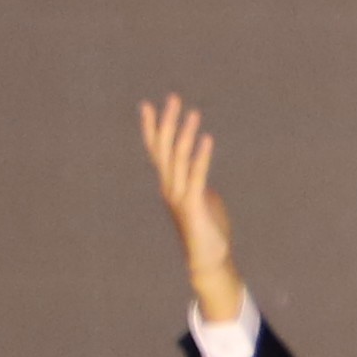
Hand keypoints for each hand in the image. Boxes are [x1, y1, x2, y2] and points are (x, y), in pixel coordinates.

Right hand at [137, 96, 241, 325]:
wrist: (208, 259)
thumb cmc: (206, 229)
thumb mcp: (203, 199)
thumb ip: (198, 182)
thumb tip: (199, 170)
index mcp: (170, 184)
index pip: (157, 150)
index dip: (152, 127)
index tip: (147, 104)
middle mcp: (169, 187)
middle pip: (165, 149)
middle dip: (169, 122)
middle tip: (173, 97)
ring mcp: (179, 196)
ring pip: (179, 159)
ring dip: (187, 134)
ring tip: (194, 113)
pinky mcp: (193, 205)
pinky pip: (197, 175)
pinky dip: (201, 156)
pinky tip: (207, 139)